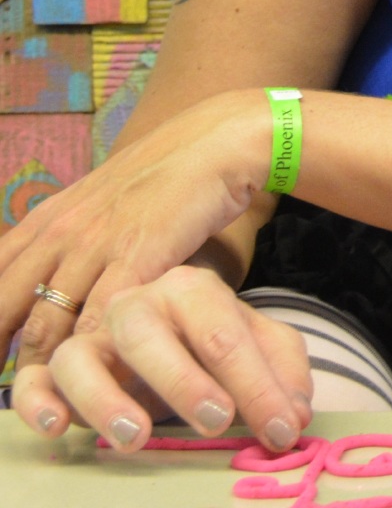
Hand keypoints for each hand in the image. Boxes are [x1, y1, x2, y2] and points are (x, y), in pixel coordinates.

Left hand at [0, 89, 269, 376]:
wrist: (216, 142)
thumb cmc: (165, 175)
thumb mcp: (99, 199)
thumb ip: (71, 237)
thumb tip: (55, 282)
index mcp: (47, 219)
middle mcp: (60, 233)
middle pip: (9, 310)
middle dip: (3, 357)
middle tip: (16, 392)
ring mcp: (96, 245)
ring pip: (50, 325)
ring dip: (48, 369)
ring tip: (56, 403)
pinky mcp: (139, 256)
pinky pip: (104, 319)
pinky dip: (97, 354)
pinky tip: (103, 377)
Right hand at [11, 265, 311, 452]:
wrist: (169, 325)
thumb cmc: (212, 340)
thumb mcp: (259, 344)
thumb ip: (283, 373)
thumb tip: (293, 416)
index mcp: (194, 290)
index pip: (226, 334)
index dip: (257, 384)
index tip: (280, 429)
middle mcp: (138, 303)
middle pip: (150, 334)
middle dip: (184, 380)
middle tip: (217, 421)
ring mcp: (94, 335)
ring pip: (80, 355)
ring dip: (106, 398)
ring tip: (137, 437)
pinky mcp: (58, 367)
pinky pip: (34, 378)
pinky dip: (37, 401)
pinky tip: (59, 426)